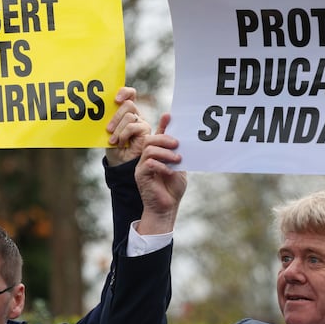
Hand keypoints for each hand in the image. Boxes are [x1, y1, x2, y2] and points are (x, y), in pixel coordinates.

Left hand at [105, 87, 150, 165]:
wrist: (119, 163)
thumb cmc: (112, 147)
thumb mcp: (108, 130)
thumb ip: (110, 117)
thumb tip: (105, 106)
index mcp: (126, 112)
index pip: (130, 94)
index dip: (124, 92)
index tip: (115, 99)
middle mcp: (135, 115)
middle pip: (128, 104)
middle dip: (116, 116)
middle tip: (108, 129)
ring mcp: (141, 123)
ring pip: (129, 115)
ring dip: (118, 129)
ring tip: (113, 140)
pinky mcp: (146, 131)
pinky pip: (132, 126)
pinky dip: (123, 135)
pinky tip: (121, 143)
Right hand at [135, 114, 186, 234]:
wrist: (166, 208)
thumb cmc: (173, 189)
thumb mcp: (180, 168)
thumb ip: (179, 155)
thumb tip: (184, 141)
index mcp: (157, 154)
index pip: (158, 136)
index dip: (163, 125)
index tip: (169, 115)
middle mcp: (147, 158)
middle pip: (150, 139)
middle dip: (164, 138)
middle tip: (177, 144)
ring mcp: (142, 166)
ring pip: (149, 149)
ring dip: (165, 152)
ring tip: (177, 159)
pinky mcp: (140, 176)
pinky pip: (148, 164)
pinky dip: (161, 165)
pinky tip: (169, 171)